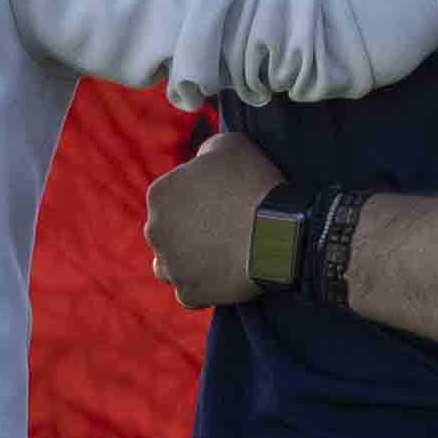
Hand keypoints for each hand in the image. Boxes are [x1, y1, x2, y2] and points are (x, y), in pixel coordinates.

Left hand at [149, 130, 283, 308]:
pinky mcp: (188, 292)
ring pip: (169, 264)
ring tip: (216, 256)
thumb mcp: (229, 144)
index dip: (194, 200)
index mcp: (159, 193)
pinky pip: (188, 292)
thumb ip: (205, 153)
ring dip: (186, 261)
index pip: (171, 198)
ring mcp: (170, 264)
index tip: (218, 203)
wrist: (282, 231)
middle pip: (166, 231)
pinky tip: (221, 276)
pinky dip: (202, 286)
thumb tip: (200, 162)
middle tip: (220, 230)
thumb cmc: (256, 184)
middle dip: (186, 231)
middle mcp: (154, 230)